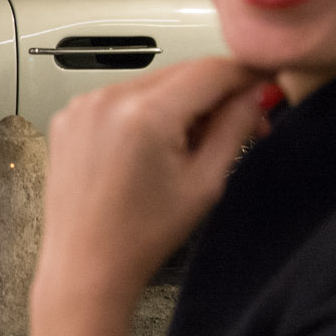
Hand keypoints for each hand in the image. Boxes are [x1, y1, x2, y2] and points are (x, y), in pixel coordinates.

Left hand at [29, 58, 271, 335]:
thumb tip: (254, 93)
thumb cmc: (139, 237)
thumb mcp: (205, 183)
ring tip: (191, 146)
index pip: (211, 69)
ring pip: (153, 82)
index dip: (246, 74)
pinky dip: (145, 111)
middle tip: (241, 123)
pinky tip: (154, 147)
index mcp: (145, 114)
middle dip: (215, 93)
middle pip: (181, 71)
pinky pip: (122, 97)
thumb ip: (234, 128)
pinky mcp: (71, 117)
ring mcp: (84, 106)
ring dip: (180, 102)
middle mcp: (108, 100)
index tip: (264, 82)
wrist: (85, 266)